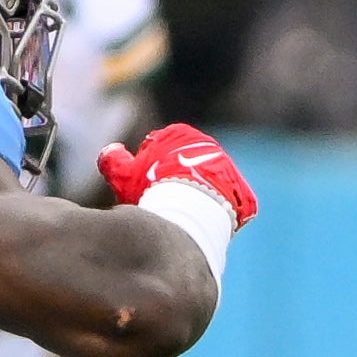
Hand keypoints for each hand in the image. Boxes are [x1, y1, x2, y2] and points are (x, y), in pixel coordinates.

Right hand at [100, 124, 257, 229]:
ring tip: (185, 213)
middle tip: (166, 199)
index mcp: (182, 135)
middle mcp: (211, 148)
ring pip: (210, 184)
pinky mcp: (244, 196)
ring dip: (199, 195)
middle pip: (189, 166)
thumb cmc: (152, 190)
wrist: (189, 212)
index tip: (148, 181)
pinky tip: (205, 221)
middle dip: (177, 180)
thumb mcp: (125, 174)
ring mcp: (230, 171)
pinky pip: (231, 204)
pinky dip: (218, 212)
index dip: (152, 166)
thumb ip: (114, 160)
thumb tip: (112, 151)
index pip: (164, 147)